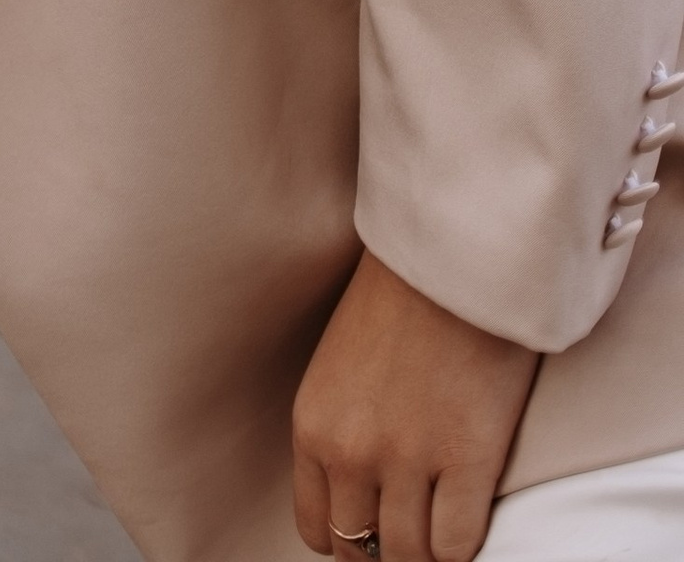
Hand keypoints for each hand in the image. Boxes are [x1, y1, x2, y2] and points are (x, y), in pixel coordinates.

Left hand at [293, 249, 538, 561]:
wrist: (451, 254)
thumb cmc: (401, 299)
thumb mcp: (341, 367)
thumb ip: (343, 429)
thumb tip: (363, 494)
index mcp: (313, 425)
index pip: (319, 530)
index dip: (352, 539)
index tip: (377, 528)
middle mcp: (350, 451)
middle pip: (364, 550)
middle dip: (389, 548)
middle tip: (415, 529)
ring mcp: (409, 459)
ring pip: (412, 556)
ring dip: (428, 551)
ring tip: (443, 526)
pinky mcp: (468, 459)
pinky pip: (459, 545)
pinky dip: (463, 545)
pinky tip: (471, 514)